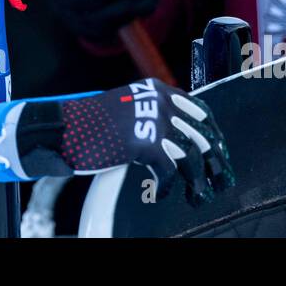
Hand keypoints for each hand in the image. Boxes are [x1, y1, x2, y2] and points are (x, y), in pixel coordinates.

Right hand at [16, 78, 234, 203]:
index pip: (199, 110)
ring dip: (197, 178)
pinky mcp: (147, 143)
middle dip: (214, 159)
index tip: (219, 151)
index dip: (212, 133)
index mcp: (156, 91)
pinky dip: (167, 186)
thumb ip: (149, 115)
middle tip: (219, 179)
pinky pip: (170, 171)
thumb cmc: (90, 121)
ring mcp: (155, 121)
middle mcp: (160, 102)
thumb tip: (174, 138)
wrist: (65, 126)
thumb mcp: (126, 109)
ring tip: (196, 194)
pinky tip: (159, 193)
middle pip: (202, 133)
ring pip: (192, 154)